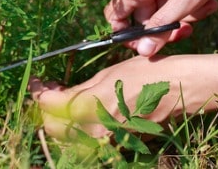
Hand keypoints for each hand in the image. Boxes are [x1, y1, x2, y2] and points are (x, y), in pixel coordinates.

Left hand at [29, 54, 211, 139]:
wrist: (181, 89)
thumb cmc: (146, 73)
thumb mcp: (107, 75)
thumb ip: (80, 90)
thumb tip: (56, 95)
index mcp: (91, 105)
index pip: (48, 105)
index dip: (37, 92)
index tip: (36, 82)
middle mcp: (96, 128)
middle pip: (52, 128)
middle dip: (44, 109)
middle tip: (48, 90)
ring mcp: (107, 140)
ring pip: (69, 138)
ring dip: (60, 120)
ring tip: (64, 99)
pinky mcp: (118, 144)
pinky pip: (88, 141)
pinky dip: (78, 128)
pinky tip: (82, 111)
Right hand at [104, 0, 217, 55]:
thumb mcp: (186, 2)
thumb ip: (161, 27)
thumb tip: (143, 51)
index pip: (115, 15)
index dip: (128, 35)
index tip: (150, 45)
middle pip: (142, 14)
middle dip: (166, 26)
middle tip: (190, 29)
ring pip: (159, 5)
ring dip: (182, 13)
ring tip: (208, 6)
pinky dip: (185, 0)